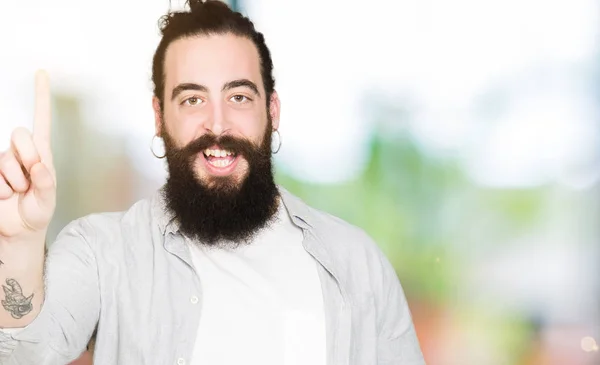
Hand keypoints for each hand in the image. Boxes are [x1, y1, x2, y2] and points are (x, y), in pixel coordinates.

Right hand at [0, 70, 55, 239]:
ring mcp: (2, 162)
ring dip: (13, 181)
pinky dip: (1, 190)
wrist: (18, 230)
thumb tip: (38, 164)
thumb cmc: (37, 212)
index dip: (40, 97)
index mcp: (42, 154)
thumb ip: (46, 183)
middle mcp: (21, 153)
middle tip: (30, 180)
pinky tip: (5, 197)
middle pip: (20, 134)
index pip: (41, 121)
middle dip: (26, 157)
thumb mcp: (48, 200)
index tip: (42, 73)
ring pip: (4, 158)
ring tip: (18, 193)